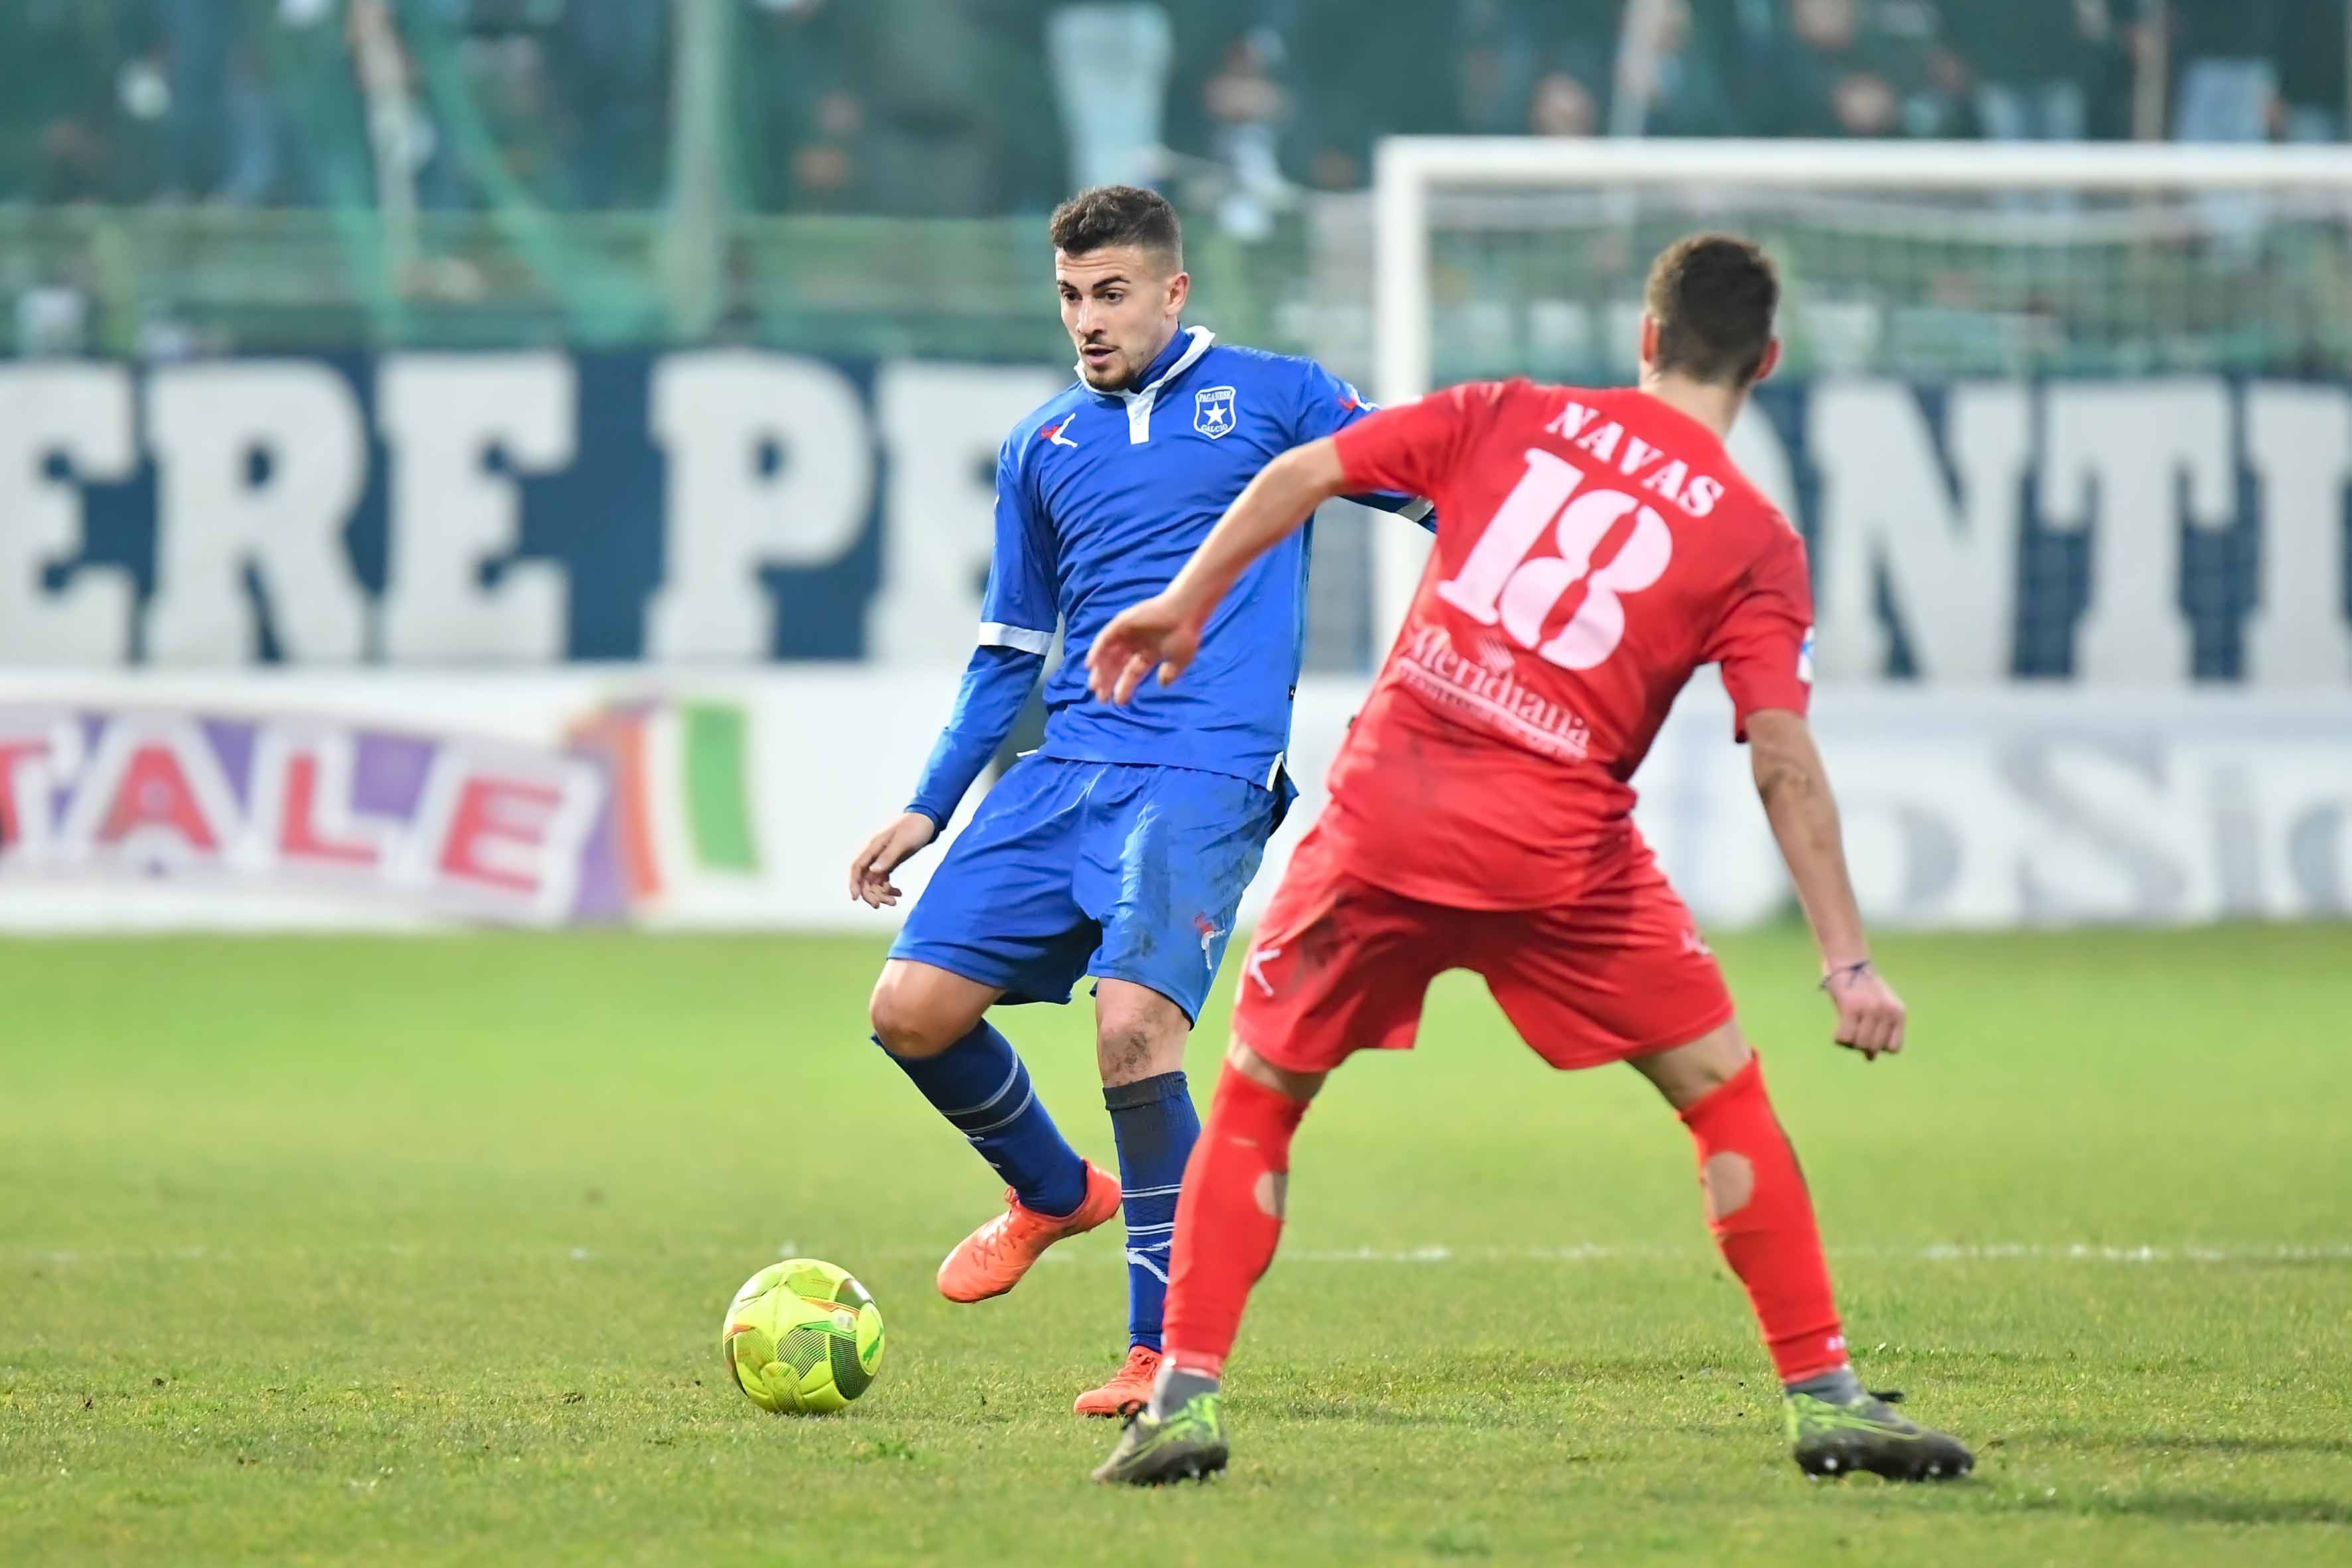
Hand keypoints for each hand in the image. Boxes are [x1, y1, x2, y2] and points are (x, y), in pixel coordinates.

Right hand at [849, 811, 936, 907]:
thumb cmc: (915, 827)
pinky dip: (889, 888)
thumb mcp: (903, 842)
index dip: (854, 883)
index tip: (855, 897)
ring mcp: (884, 858)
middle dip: (870, 893)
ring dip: (881, 893)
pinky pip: (885, 879)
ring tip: (894, 901)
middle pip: (865, 878)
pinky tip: (899, 893)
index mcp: (875, 846)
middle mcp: (876, 854)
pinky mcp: (892, 861)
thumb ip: (888, 857)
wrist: (928, 819)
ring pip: (875, 881)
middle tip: (880, 905)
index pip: (857, 867)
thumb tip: (873, 871)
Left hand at [1085, 591, 1207, 704]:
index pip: (1132, 673)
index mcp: (1149, 653)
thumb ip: (1171, 673)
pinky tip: (1090, 665)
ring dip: (1100, 669)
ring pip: (1108, 653)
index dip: (1124, 687)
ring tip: (1093, 686)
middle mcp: (1136, 643)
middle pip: (1117, 665)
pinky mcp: (1122, 623)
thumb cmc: (1185, 634)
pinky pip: (1105, 638)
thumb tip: (1162, 684)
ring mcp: (1127, 632)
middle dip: (1108, 681)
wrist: (1185, 612)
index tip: (1118, 702)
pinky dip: (1096, 651)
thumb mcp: (1180, 660)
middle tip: (1100, 698)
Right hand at [1822, 960, 1904, 1060]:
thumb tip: (1871, 1058)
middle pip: (1873, 1048)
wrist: (1848, 960)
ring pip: (1858, 1044)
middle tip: (1852, 1032)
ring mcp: (1870, 1009)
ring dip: (1848, 1041)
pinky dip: (1838, 1038)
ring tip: (1844, 1028)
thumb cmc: (1861, 987)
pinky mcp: (1851, 1007)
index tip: (1868, 1036)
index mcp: (1898, 1013)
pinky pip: (1844, 1037)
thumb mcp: (1878, 1008)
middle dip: (1860, 1045)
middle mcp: (1887, 1012)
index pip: (1893, 1048)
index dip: (1879, 1046)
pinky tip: (1836, 1029)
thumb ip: (1878, 1031)